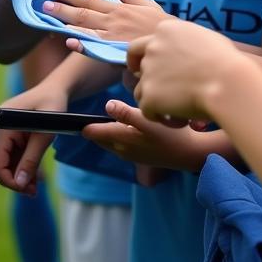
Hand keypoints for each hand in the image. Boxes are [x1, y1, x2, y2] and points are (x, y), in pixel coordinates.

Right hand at [0, 82, 68, 196]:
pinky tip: (35, 177)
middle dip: (15, 180)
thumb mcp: (46, 133)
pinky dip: (22, 168)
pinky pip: (12, 157)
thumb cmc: (53, 106)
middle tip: (33, 192)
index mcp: (3, 123)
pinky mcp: (10, 135)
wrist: (56, 90)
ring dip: (19, 176)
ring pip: (6, 163)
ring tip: (35, 187)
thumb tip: (19, 184)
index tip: (26, 189)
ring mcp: (4, 132)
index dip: (9, 180)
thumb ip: (32, 159)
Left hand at [41, 0, 165, 44]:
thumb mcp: (149, 6)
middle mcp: (113, 20)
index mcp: (119, 9)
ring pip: (85, 25)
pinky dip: (82, 45)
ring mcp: (112, 37)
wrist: (173, 50)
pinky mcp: (116, 53)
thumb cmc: (162, 29)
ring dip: (65, 18)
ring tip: (47, 11)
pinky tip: (68, 41)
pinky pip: (96, 48)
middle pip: (84, 7)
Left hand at [81, 98, 209, 170]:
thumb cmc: (171, 134)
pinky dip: (117, 137)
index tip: (71, 119)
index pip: (95, 133)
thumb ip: (127, 113)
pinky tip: (123, 127)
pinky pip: (122, 145)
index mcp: (123, 140)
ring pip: (112, 142)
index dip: (84, 125)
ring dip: (105, 133)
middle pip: (101, 139)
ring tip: (99, 120)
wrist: (191, 154)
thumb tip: (107, 105)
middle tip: (80, 119)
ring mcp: (133, 155)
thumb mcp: (149, 120)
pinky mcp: (141, 155)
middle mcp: (124, 150)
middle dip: (92, 130)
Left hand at [129, 19, 243, 121]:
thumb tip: (188, 49)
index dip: (141, 59)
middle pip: (139, 67)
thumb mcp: (205, 38)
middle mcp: (152, 48)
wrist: (227, 81)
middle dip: (146, 79)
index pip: (139, 45)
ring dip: (153, 100)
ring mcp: (149, 71)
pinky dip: (157, 116)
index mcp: (164, 30)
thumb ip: (187, 41)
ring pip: (140, 91)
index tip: (145, 69)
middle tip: (158, 92)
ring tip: (172, 109)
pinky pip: (146, 110)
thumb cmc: (226, 61)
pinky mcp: (149, 96)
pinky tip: (174, 120)